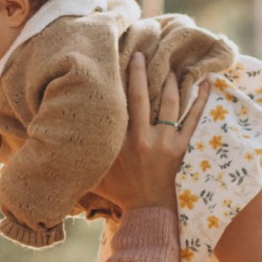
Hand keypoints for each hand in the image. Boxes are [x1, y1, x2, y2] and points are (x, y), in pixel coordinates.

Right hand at [86, 52, 201, 214]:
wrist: (148, 210)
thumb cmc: (119, 191)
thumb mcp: (95, 173)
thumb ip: (82, 155)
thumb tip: (55, 142)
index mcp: (121, 141)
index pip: (122, 103)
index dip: (123, 80)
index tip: (124, 59)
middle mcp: (143, 138)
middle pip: (144, 96)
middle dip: (143, 72)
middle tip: (145, 51)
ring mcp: (165, 142)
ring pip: (170, 103)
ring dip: (171, 81)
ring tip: (173, 63)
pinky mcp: (181, 147)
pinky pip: (193, 119)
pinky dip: (200, 101)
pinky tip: (206, 83)